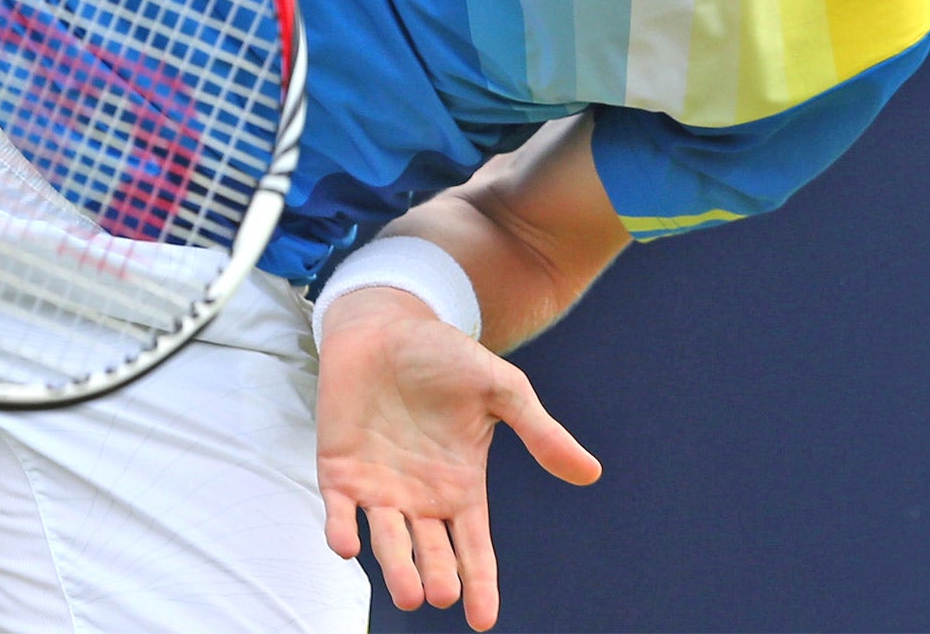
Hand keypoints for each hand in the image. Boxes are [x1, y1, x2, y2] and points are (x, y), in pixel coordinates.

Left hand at [315, 287, 601, 630]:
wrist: (386, 324)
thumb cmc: (445, 357)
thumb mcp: (501, 389)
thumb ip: (538, 432)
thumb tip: (591, 472)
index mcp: (461, 486)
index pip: (473, 546)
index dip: (479, 582)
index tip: (482, 619)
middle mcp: (420, 498)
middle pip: (431, 551)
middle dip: (437, 574)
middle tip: (441, 592)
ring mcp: (378, 487)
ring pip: (388, 539)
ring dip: (394, 566)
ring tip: (410, 591)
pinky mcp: (339, 470)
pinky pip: (339, 509)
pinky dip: (341, 528)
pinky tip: (347, 543)